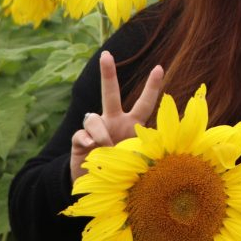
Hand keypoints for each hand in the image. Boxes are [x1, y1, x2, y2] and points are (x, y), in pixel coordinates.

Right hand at [70, 51, 164, 181]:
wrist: (99, 186)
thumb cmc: (124, 171)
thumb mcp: (137, 159)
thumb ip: (134, 147)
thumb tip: (110, 138)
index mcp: (132, 125)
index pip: (145, 103)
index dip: (152, 87)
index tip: (159, 68)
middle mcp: (114, 122)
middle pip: (110, 94)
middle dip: (108, 73)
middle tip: (105, 54)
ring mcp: (96, 130)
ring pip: (93, 117)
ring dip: (101, 134)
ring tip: (105, 149)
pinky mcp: (80, 140)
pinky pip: (83, 134)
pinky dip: (89, 141)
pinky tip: (92, 149)